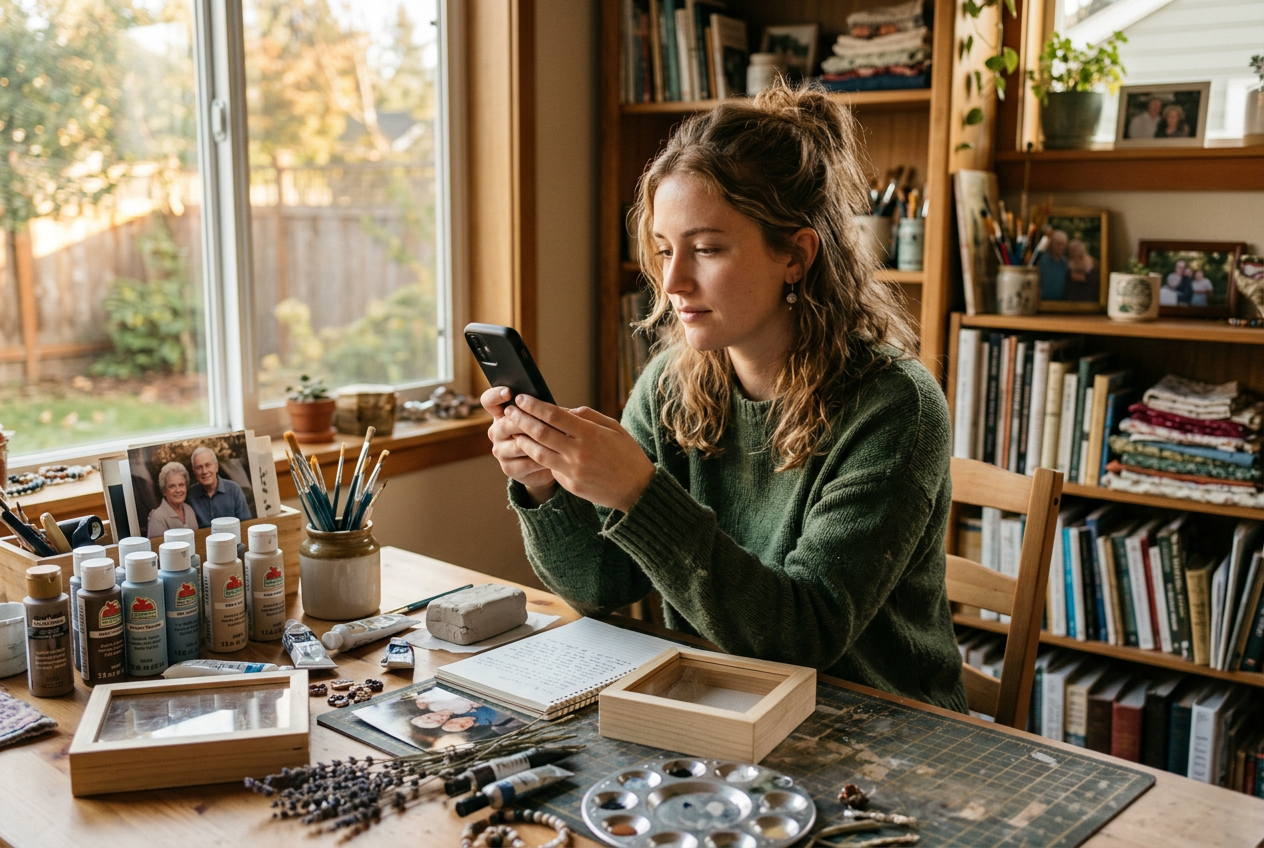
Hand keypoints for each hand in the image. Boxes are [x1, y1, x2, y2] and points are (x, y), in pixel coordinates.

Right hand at [480, 387, 555, 501]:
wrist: (548, 463)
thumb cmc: (547, 433)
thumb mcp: (544, 418)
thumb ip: (542, 409)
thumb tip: (554, 406)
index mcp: (501, 414)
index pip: (489, 401)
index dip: (496, 395)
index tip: (509, 392)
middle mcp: (496, 432)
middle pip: (504, 424)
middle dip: (525, 422)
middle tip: (543, 421)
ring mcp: (500, 451)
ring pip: (518, 445)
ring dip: (537, 442)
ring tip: (556, 440)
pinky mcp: (509, 469)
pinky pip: (526, 462)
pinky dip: (542, 459)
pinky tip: (556, 456)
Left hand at [503, 394, 655, 512]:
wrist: (638, 490)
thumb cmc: (627, 454)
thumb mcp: (613, 427)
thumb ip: (586, 416)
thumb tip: (561, 409)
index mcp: (590, 434)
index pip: (554, 415)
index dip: (534, 405)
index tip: (521, 398)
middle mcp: (579, 453)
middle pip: (540, 433)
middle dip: (521, 419)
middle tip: (509, 410)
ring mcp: (574, 471)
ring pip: (538, 453)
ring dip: (523, 440)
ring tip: (515, 430)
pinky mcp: (571, 486)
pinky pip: (551, 468)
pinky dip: (540, 457)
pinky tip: (532, 448)